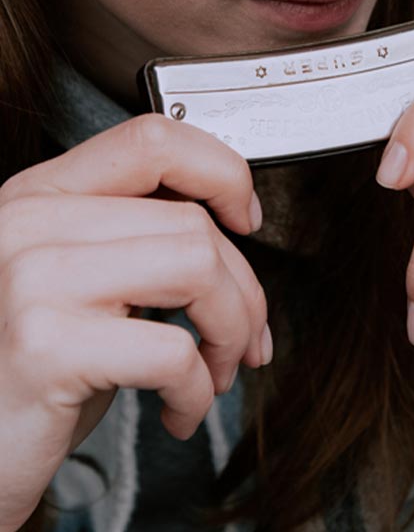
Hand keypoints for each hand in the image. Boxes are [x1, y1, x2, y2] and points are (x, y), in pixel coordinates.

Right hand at [0, 115, 268, 529]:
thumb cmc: (40, 369)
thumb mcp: (84, 284)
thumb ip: (142, 240)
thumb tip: (238, 231)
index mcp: (46, 195)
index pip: (153, 141)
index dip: (222, 174)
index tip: (246, 220)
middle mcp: (30, 221)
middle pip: (194, 224)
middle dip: (244, 292)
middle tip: (245, 340)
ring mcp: (33, 278)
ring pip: (198, 269)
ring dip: (230, 332)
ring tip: (216, 371)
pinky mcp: (45, 345)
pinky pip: (173, 351)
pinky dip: (196, 390)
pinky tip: (179, 409)